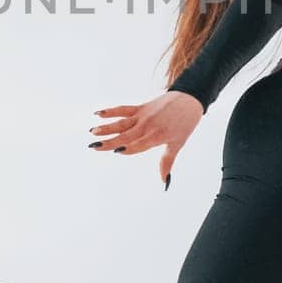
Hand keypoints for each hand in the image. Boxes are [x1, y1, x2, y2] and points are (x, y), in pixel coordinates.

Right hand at [89, 90, 203, 186]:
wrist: (188, 101)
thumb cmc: (184, 124)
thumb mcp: (177, 144)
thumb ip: (167, 162)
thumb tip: (164, 181)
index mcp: (156, 136)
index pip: (138, 144)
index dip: (128, 148)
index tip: (116, 151)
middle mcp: (146, 126)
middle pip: (125, 135)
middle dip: (109, 142)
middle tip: (94, 147)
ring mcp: (142, 116)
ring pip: (121, 123)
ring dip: (106, 127)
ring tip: (93, 132)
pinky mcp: (140, 108)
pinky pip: (123, 110)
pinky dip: (110, 111)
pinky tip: (98, 114)